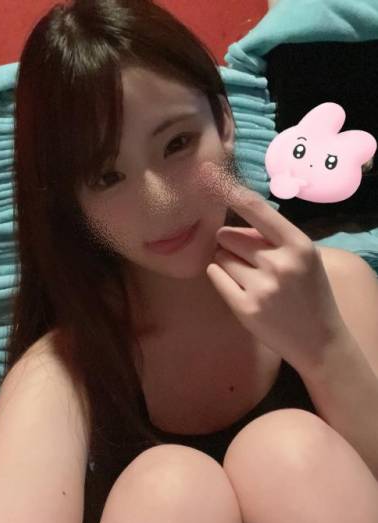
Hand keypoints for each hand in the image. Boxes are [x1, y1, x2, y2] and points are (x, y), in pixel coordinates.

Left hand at [201, 161, 347, 372]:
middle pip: (228, 235)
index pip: (257, 210)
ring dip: (226, 261)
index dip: (230, 192)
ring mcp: (261, 288)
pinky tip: (239, 287)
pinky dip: (220, 276)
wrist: (319, 341)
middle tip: (247, 258)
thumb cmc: (310, 293)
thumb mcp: (304, 258)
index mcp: (298, 245)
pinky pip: (215, 276)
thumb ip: (273, 237)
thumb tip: (233, 220)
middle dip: (229, 242)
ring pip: (220, 256)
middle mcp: (279, 263)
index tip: (208, 175)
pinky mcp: (244, 308)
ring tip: (249, 277)